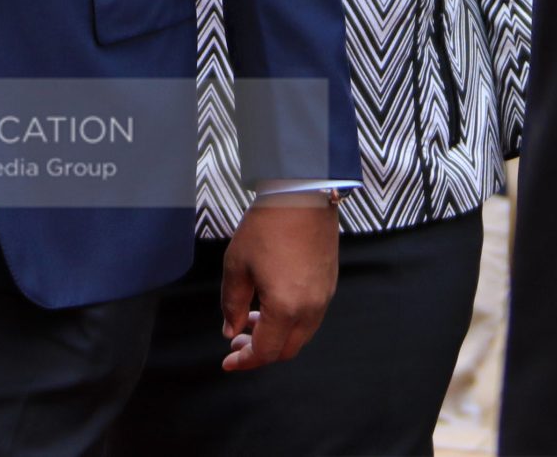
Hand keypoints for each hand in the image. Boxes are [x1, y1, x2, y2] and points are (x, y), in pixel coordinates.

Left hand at [219, 195, 340, 371]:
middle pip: (286, 349)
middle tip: (236, 342)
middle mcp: (310, 309)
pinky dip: (290, 322)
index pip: (265, 351)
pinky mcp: (329, 285)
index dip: (244, 361)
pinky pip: (310, 317)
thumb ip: (232, 304)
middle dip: (260, 351)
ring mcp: (324, 298)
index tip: (228, 362)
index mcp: (286, 308)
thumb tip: (231, 329)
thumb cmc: (266, 226)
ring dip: (275, 336)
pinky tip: (271, 305)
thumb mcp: (237, 265)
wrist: (302, 195)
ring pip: (300, 335)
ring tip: (250, 319)